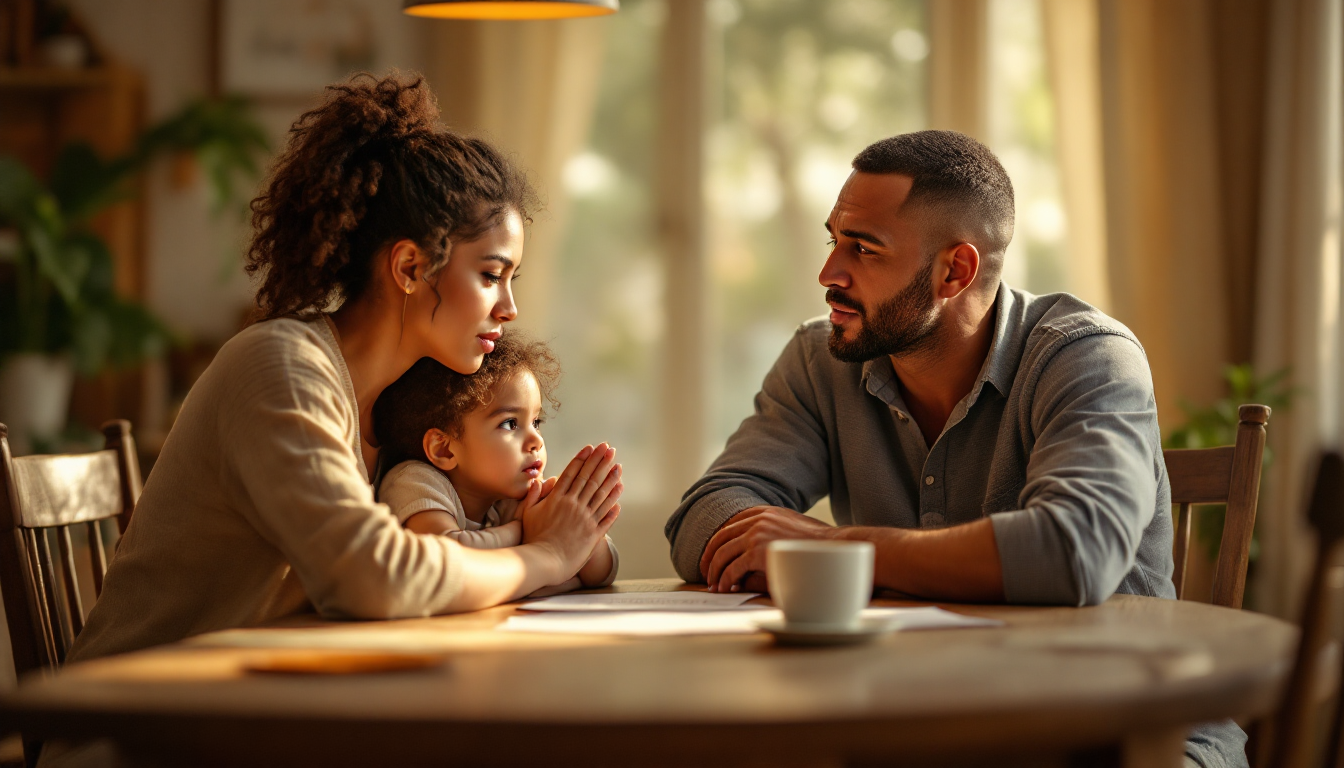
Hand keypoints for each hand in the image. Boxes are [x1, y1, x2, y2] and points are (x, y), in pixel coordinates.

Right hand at [521, 443, 623, 582]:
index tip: (591, 448)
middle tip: (609, 448)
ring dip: (611, 478)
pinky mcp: (593, 532)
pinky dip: (614, 502)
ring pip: (601, 494)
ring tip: (618, 466)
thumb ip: (532, 495)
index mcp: (557, 499)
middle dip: (600, 461)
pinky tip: (619, 491)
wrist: (544, 561)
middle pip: (589, 478)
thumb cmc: (532, 539)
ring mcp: (585, 518)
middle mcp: (573, 505)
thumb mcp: (527, 514)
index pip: (572, 473)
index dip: (582, 459)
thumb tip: (537, 480)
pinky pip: (606, 515)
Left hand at [699, 506, 833, 592]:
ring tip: (714, 585)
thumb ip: (770, 534)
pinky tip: (725, 588)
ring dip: (715, 571)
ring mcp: (756, 534)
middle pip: (720, 537)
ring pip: (722, 554)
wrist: (835, 548)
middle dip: (709, 556)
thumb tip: (751, 553)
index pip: (730, 524)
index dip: (718, 541)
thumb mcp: (790, 529)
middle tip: (706, 572)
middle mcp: (757, 519)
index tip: (713, 554)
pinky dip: (725, 580)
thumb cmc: (818, 545)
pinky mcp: (757, 552)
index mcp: (764, 512)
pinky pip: (732, 569)